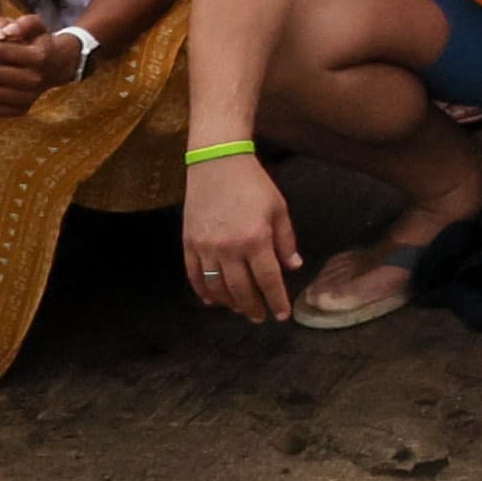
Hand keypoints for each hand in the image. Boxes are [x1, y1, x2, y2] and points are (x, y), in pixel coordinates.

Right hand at [183, 150, 303, 322]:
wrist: (217, 163)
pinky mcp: (189, 244)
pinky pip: (194, 277)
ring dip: (230, 303)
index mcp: (256, 239)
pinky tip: (213, 300)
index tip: (282, 315)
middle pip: (241, 290)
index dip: (276, 300)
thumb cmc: (253, 184)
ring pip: (217, 288)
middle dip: (253, 307)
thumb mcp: (278, 209)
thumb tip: (293, 267)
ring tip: (240, 309)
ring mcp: (205, 248)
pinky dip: (203, 292)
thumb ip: (286, 241)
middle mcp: (229, 249)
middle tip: (260, 317)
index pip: (268, 280)